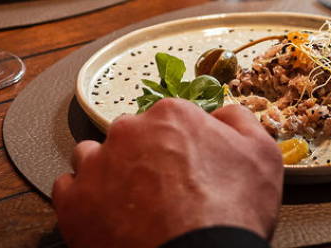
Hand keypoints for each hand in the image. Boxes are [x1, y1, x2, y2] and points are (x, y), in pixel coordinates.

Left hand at [52, 98, 283, 247]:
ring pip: (93, 158)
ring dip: (107, 174)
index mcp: (171, 116)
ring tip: (129, 203)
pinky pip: (68, 190)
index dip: (180, 144)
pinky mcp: (74, 202)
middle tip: (162, 189)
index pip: (169, 118)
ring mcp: (97, 166)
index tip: (184, 164)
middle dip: (142, 157)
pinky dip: (83, 201)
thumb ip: (239, 122)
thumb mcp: (263, 155)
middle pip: (130, 135)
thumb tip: (226, 114)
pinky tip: (105, 216)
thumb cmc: (228, 215)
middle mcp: (129, 132)